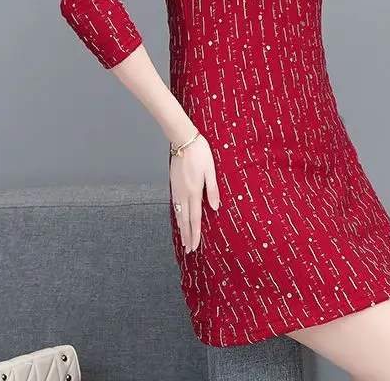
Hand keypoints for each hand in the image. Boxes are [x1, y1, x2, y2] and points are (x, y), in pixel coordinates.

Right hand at [169, 134, 220, 252]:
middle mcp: (183, 193)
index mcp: (194, 191)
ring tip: (184, 239)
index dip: (195, 233)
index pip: (195, 218)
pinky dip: (177, 216)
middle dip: (187, 236)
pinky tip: (179, 218)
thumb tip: (215, 207)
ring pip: (179, 213)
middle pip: (185, 219)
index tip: (194, 247)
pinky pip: (176, 205)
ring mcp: (177, 189)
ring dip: (182, 228)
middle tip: (189, 250)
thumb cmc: (200, 153)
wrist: (183, 139)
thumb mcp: (210, 170)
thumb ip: (212, 189)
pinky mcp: (174, 184)